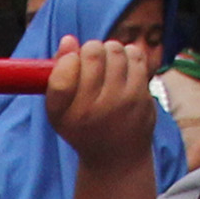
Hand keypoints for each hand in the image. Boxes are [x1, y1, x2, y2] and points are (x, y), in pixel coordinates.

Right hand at [46, 39, 164, 171]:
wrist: (116, 158)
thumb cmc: (83, 128)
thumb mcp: (60, 111)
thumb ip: (58, 76)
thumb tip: (68, 40)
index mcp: (65, 114)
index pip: (63, 72)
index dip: (67, 58)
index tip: (72, 61)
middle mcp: (92, 110)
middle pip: (92, 54)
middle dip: (91, 48)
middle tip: (92, 58)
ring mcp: (120, 103)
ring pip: (115, 50)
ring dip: (110, 49)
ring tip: (108, 62)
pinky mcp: (141, 97)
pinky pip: (135, 56)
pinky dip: (129, 53)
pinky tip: (124, 65)